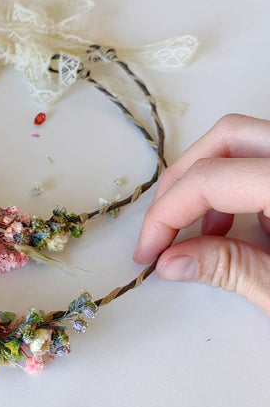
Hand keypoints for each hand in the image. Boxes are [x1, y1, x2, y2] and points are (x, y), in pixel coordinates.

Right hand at [133, 113, 269, 314]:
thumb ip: (231, 269)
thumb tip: (169, 262)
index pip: (211, 180)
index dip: (166, 215)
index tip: (148, 252)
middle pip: (225, 137)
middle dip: (181, 181)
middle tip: (163, 226)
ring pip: (242, 140)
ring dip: (208, 180)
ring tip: (200, 232)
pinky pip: (261, 158)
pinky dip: (236, 185)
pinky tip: (235, 226)